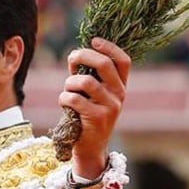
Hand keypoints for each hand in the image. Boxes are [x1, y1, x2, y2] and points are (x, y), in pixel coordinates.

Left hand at [59, 37, 131, 179]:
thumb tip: (76, 55)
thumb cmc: (87, 115)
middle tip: (71, 59)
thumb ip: (89, 75)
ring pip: (86, 82)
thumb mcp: (94, 94)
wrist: (90, 147)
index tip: (94, 41)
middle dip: (83, 56)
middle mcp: (120, 95)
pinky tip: (64, 103)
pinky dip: (64, 98)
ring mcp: (111, 107)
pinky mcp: (98, 119)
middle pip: (104, 64)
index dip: (110, 47)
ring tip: (67, 90)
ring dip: (69, 82)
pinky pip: (75, 99)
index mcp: (121, 86)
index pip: (124, 61)